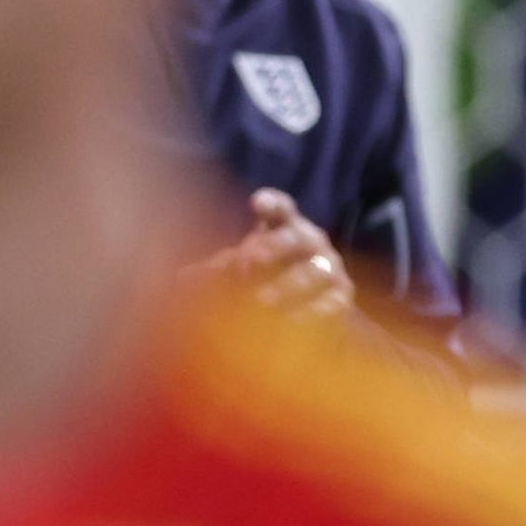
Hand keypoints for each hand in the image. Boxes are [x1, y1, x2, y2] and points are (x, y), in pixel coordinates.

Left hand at [207, 193, 354, 319]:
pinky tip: (287, 322)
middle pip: (295, 238)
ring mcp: (331, 270)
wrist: (313, 314)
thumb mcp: (240, 271)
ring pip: (313, 272)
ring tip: (262, 300)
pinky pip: (329, 305)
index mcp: (286, 227)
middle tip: (247, 263)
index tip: (257, 204)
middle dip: (272, 248)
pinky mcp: (342, 300)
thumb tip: (183, 279)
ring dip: (287, 286)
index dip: (272, 204)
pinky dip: (309, 313)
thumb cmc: (266, 283)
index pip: (282, 209)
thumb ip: (217, 271)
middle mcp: (312, 243)